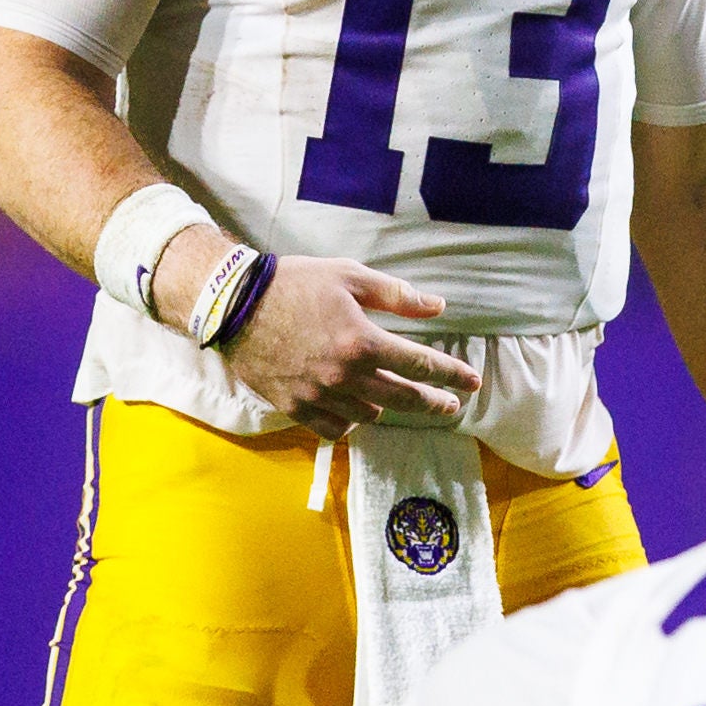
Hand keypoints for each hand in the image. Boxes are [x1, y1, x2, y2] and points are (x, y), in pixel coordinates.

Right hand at [215, 255, 477, 434]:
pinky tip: (354, 411)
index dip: (451, 375)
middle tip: (449, 407)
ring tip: (391, 397)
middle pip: (403, 398)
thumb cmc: (295, 283)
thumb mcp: (349, 276)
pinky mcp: (295, 407)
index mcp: (362, 341)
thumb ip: (397, 295)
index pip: (421, 365)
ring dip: (385, 407)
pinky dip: (349, 421)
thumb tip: (438, 307)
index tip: (471, 384)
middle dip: (432, 403)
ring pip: (369, 415)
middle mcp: (344, 376)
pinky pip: (334, 428)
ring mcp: (319, 396)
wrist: (234, 305)